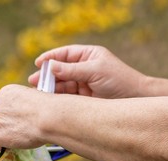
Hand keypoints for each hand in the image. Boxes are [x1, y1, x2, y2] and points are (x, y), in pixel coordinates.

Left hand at [0, 84, 50, 148]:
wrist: (50, 117)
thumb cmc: (50, 112)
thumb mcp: (35, 101)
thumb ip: (22, 108)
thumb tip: (20, 117)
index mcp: (8, 92)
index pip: (2, 107)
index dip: (9, 117)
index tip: (21, 121)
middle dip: (3, 125)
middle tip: (22, 130)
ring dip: (0, 133)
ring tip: (21, 133)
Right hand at [28, 45, 145, 97]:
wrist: (134, 99)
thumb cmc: (119, 80)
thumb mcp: (94, 71)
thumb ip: (71, 69)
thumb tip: (50, 66)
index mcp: (88, 55)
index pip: (65, 54)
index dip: (50, 57)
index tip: (38, 63)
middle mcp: (83, 68)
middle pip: (59, 70)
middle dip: (46, 75)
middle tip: (33, 80)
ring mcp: (81, 83)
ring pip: (60, 84)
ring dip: (49, 87)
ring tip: (38, 92)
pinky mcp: (81, 97)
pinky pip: (65, 95)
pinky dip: (56, 97)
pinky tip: (48, 100)